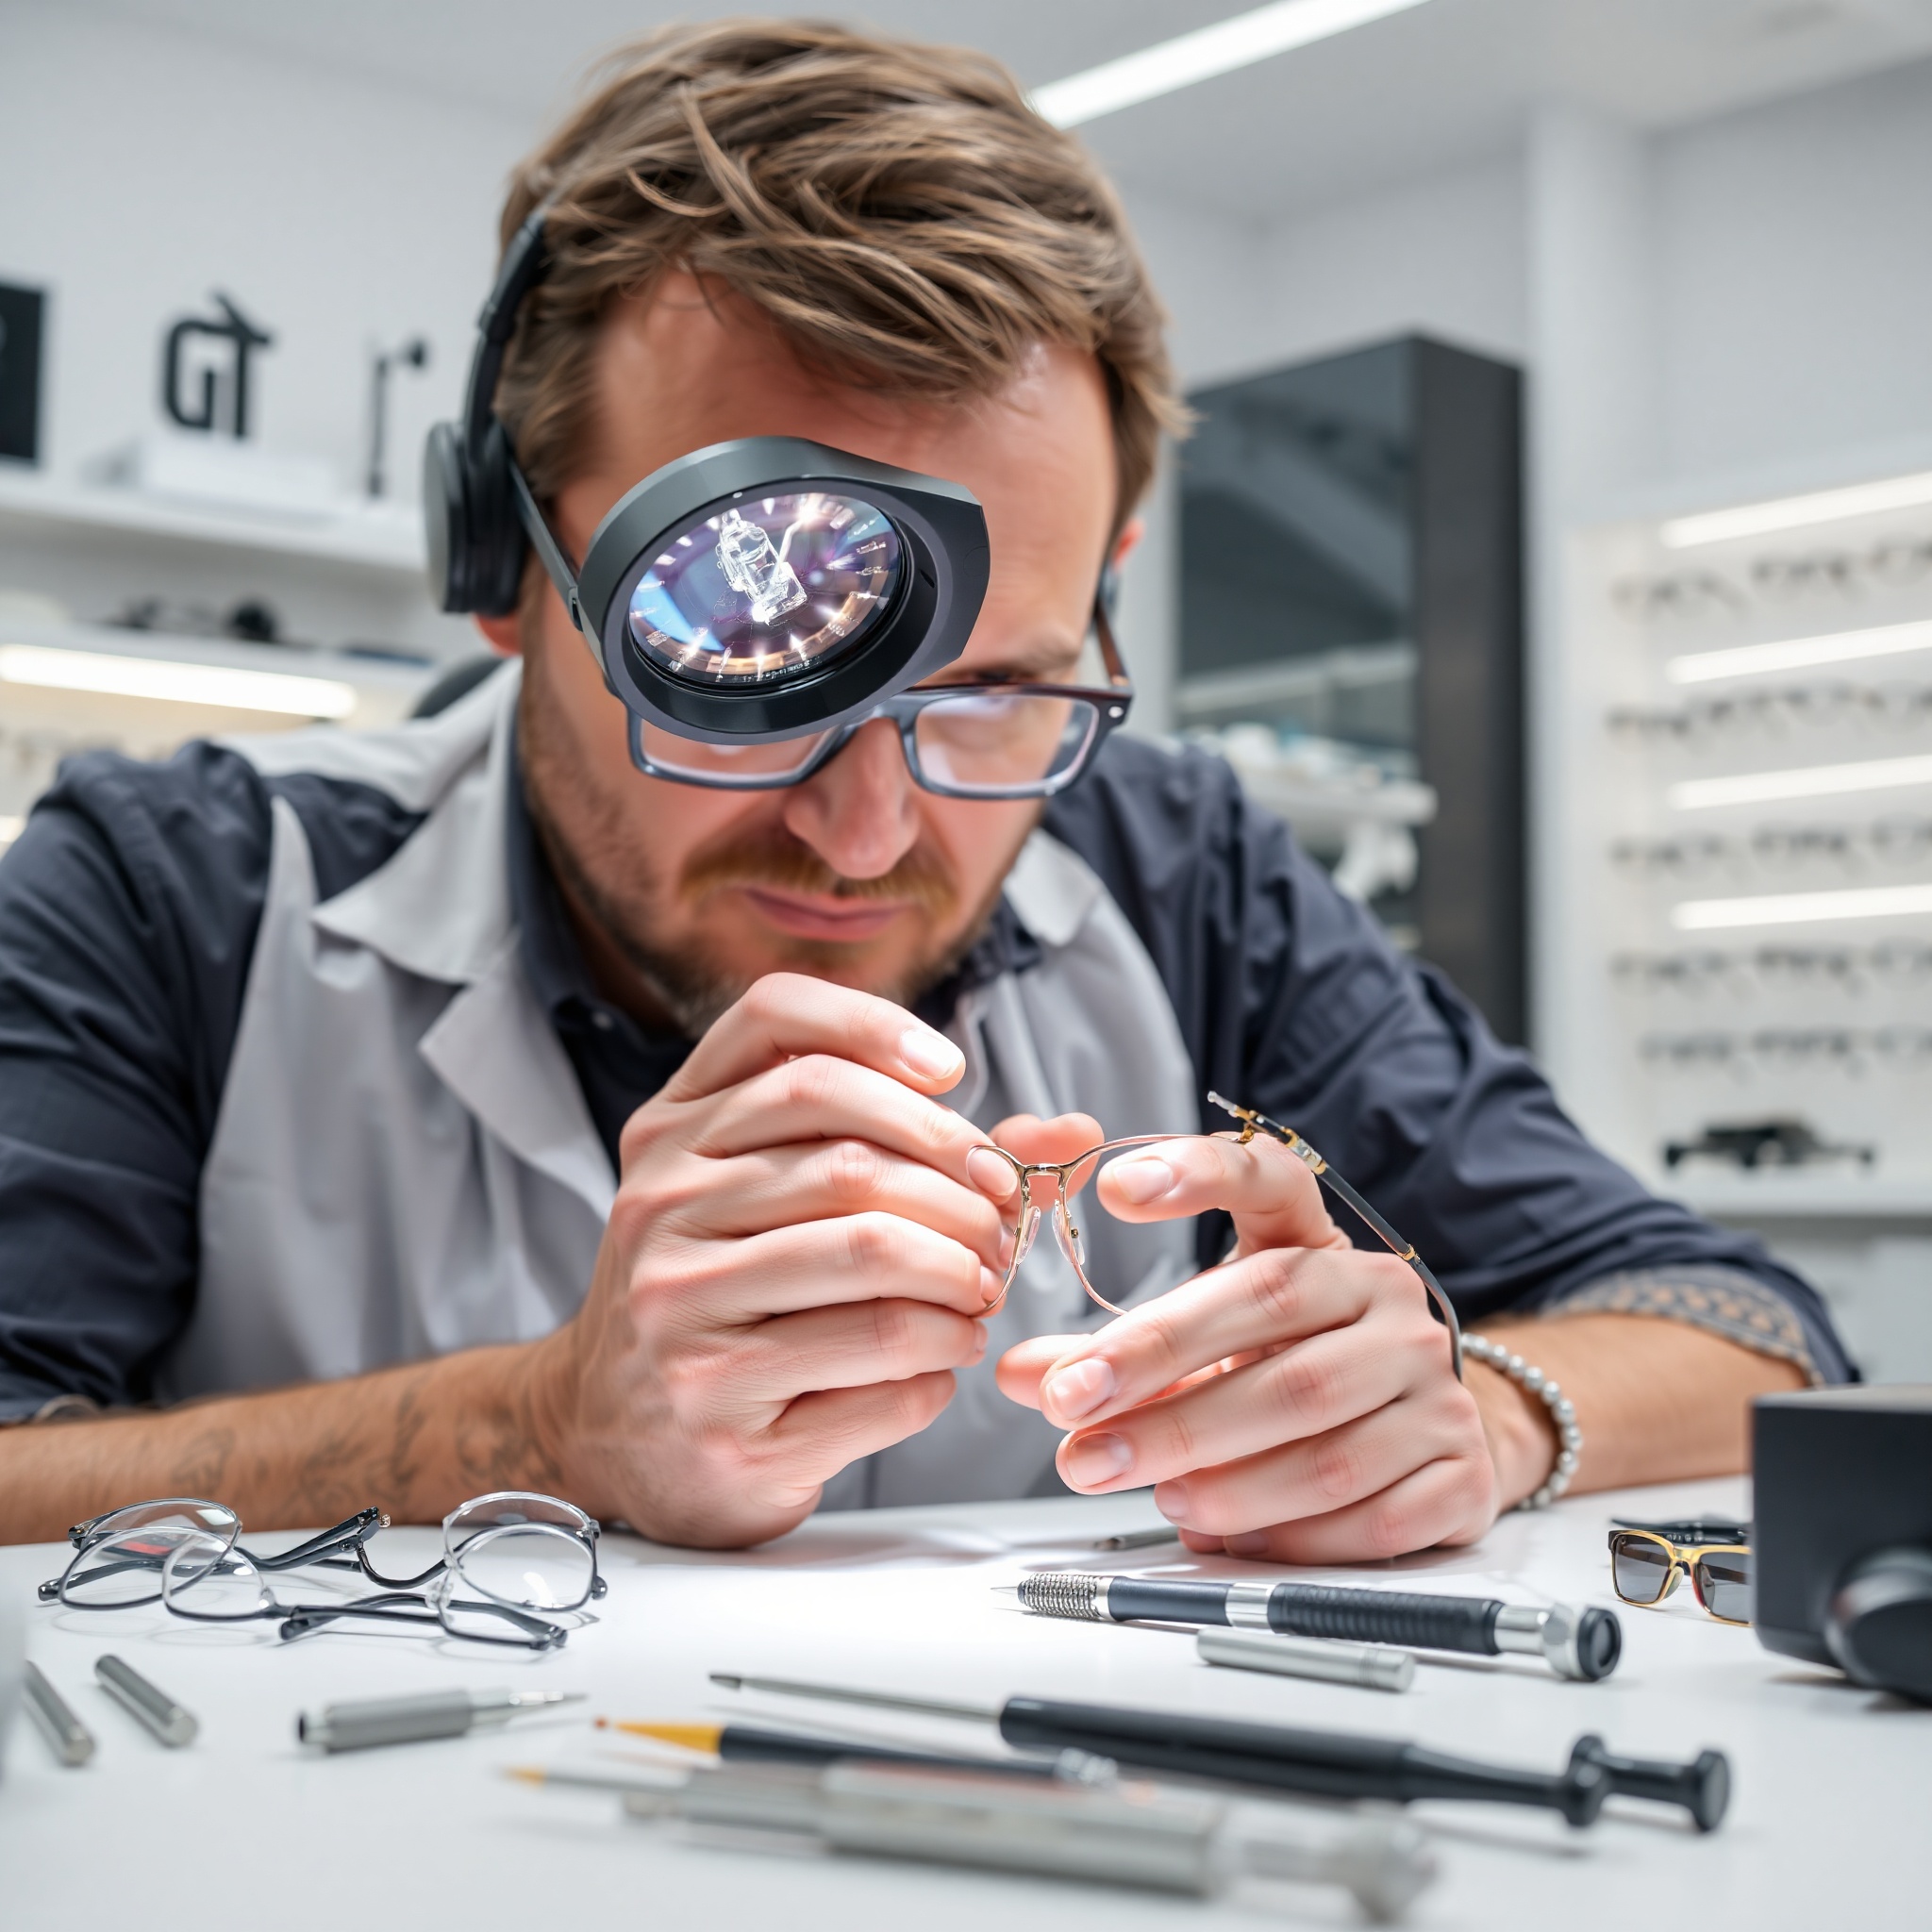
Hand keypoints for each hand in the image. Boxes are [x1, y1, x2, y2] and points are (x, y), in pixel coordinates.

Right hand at [527, 973, 1014, 1546]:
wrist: (622, 1435)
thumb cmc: (729, 1296)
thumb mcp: (780, 1199)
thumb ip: (920, 1150)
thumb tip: (1073, 1135)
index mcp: (671, 1129)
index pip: (776, 1024)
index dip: (880, 1028)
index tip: (953, 1073)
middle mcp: (661, 1204)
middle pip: (855, 1157)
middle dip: (962, 1190)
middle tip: (1003, 1228)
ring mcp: (678, 1310)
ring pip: (875, 1259)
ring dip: (963, 1278)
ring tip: (981, 1294)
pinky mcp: (718, 1408)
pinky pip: (879, 1362)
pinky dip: (939, 1360)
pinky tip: (941, 1357)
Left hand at [995, 1123, 1498, 1561]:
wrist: (1432, 1431)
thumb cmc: (1298, 1369)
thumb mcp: (1214, 1343)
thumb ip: (1117, 1355)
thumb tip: (1021, 1375)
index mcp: (1320, 1242)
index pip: (1267, 1178)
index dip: (1195, 1172)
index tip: (1116, 1187)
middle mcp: (1386, 1296)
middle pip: (1272, 1314)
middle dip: (1160, 1371)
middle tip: (1073, 1412)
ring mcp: (1434, 1381)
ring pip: (1321, 1428)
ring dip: (1221, 1469)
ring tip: (1150, 1490)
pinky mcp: (1462, 1469)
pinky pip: (1372, 1512)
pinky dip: (1289, 1533)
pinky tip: (1231, 1534)